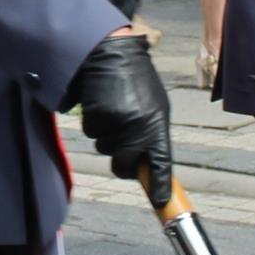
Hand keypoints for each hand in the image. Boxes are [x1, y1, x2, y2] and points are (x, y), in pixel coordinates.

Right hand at [66, 30, 174, 207]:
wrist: (110, 53)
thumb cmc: (134, 81)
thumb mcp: (152, 105)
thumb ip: (152, 133)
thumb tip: (148, 162)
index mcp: (158, 123)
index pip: (162, 162)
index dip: (161, 184)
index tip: (162, 202)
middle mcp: (139, 126)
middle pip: (125, 166)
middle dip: (121, 163)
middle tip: (120, 149)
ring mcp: (117, 122)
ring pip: (105, 148)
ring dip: (106, 135)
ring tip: (112, 110)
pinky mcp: (97, 116)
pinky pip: (92, 132)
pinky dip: (93, 122)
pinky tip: (100, 104)